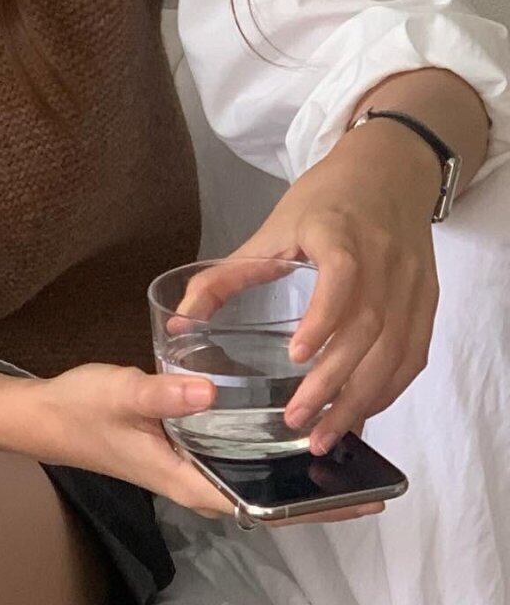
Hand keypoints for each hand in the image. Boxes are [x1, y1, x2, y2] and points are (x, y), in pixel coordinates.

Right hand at [19, 363, 382, 523]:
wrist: (44, 416)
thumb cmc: (81, 410)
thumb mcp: (122, 395)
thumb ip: (165, 395)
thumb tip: (208, 392)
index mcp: (189, 481)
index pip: (261, 507)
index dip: (312, 506)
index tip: (357, 498)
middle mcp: (197, 482)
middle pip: (269, 500)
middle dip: (319, 493)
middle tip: (373, 477)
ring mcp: (193, 469)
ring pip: (257, 479)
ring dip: (298, 473)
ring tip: (350, 453)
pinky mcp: (188, 452)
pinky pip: (242, 461)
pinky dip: (272, 452)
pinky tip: (298, 428)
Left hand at [178, 118, 439, 454]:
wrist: (389, 170)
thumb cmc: (324, 201)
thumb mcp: (270, 228)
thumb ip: (225, 276)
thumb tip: (178, 322)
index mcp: (339, 234)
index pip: (342, 275)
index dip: (324, 316)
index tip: (297, 356)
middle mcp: (384, 258)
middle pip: (369, 327)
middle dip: (334, 383)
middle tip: (297, 420)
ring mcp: (411, 281)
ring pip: (395, 350)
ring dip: (361, 400)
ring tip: (325, 435)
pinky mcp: (426, 299)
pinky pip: (413, 354)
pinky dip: (388, 389)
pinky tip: (360, 413)